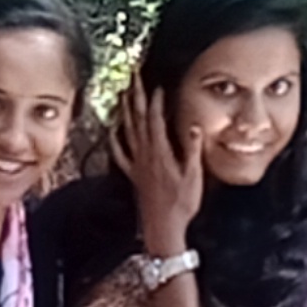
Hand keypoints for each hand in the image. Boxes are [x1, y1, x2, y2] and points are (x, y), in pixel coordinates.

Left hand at [118, 82, 201, 252]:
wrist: (163, 228)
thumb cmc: (182, 204)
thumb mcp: (193, 176)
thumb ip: (191, 150)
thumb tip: (193, 126)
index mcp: (160, 153)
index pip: (155, 120)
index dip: (155, 102)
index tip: (157, 86)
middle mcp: (145, 155)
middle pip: (138, 120)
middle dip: (136, 97)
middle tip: (133, 78)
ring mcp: (136, 164)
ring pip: (127, 132)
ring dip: (125, 111)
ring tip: (123, 94)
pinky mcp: (133, 175)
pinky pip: (120, 153)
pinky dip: (115, 139)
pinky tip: (112, 130)